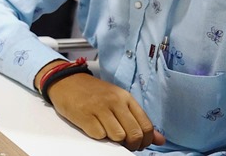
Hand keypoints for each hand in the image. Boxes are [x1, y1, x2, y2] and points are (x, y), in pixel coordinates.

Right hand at [46, 72, 164, 150]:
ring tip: (107, 133)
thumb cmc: (92, 92)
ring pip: (118, 136)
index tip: (138, 143)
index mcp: (125, 97)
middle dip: (131, 144)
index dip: (145, 140)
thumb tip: (160, 140)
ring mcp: (99, 108)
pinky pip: (99, 136)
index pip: (146, 126)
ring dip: (114, 140)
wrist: (65, 81)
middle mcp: (114, 101)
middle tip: (124, 144)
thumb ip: (138, 119)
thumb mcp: (118, 100)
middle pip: (134, 134)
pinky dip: (98, 136)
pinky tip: (94, 128)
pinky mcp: (84, 115)